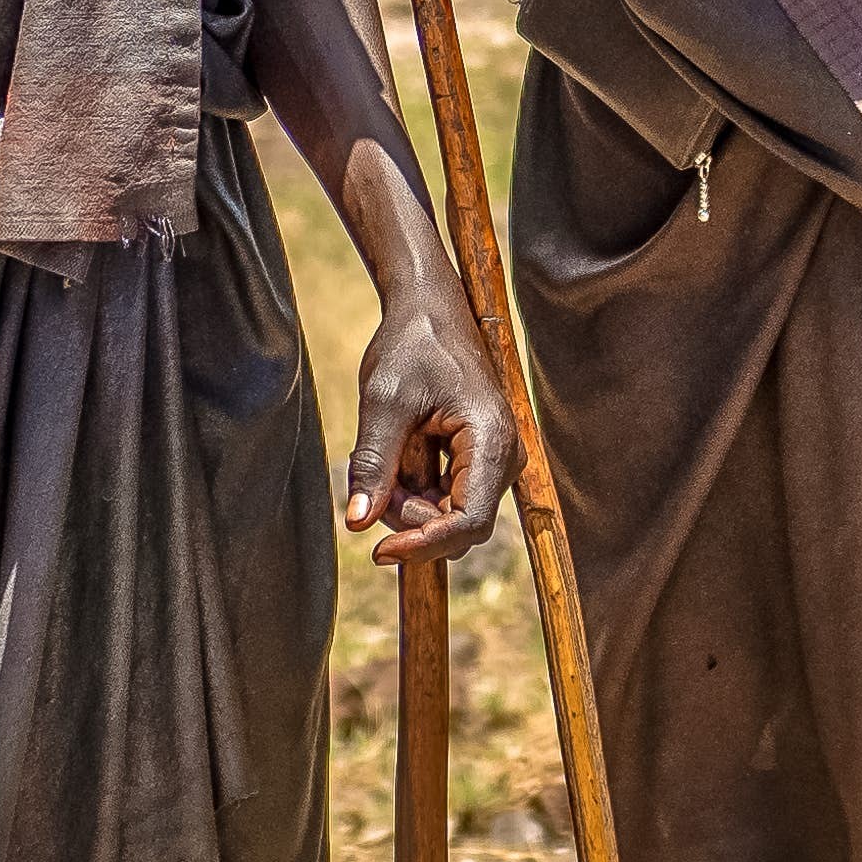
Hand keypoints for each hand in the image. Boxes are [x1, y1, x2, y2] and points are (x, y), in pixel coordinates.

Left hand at [337, 291, 515, 564]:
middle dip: (409, 518)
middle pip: (458, 525)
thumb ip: (374, 462)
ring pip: (448, 516)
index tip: (379, 551)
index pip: (469, 521)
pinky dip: (412, 492)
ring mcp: (492, 460)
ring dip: (407, 504)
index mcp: (491, 440)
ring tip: (379, 457)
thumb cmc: (411, 346)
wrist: (430, 311)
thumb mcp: (384, 401)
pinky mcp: (477, 461)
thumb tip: (358, 524)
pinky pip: (445, 499)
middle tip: (368, 478)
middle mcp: (503, 456)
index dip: (425, 545)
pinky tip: (395, 457)